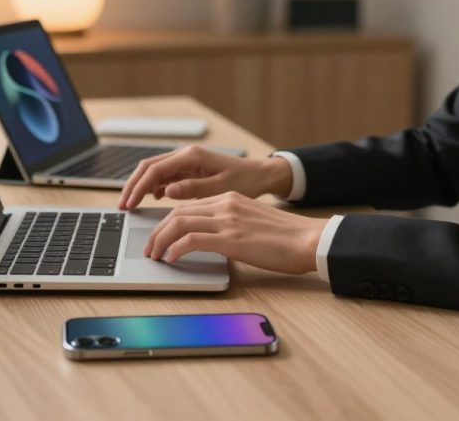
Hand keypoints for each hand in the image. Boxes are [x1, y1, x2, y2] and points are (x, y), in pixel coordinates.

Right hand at [118, 146, 293, 209]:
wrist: (260, 175)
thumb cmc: (245, 181)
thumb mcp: (221, 188)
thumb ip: (193, 189)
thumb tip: (167, 191)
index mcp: (191, 157)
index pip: (154, 170)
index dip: (139, 187)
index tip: (130, 204)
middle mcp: (185, 155)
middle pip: (148, 167)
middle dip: (133, 186)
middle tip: (122, 205)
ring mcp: (186, 162)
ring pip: (154, 171)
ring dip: (141, 186)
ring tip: (131, 205)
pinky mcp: (188, 169)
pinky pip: (164, 176)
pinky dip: (153, 187)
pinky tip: (151, 200)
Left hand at [144, 192, 326, 274]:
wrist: (308, 239)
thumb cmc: (286, 237)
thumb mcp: (252, 222)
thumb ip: (230, 224)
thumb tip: (212, 240)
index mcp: (229, 199)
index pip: (187, 206)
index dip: (167, 222)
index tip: (159, 236)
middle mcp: (225, 204)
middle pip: (177, 213)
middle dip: (157, 231)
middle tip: (150, 248)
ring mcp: (227, 220)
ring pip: (178, 223)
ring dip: (160, 240)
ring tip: (155, 256)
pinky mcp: (231, 238)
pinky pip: (191, 240)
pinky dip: (176, 249)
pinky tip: (172, 259)